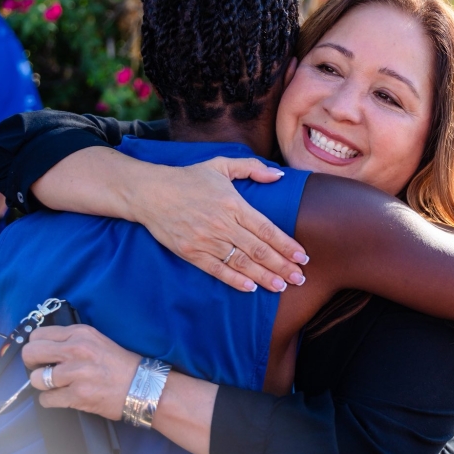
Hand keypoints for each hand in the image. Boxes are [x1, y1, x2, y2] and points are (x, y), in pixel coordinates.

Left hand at [24, 325, 139, 421]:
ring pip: (36, 379)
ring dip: (43, 385)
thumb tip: (44, 348)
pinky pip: (46, 399)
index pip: (39, 335)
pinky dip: (51, 401)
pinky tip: (63, 397)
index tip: (43, 356)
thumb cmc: (120, 365)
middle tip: (43, 371)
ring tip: (57, 386)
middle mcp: (76, 350)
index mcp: (80, 334)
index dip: (37, 347)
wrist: (143, 386)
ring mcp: (76, 373)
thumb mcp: (96, 341)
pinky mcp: (77, 395)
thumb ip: (71, 341)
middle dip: (32, 365)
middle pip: (31, 353)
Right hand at [130, 157, 308, 292]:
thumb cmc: (188, 178)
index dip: (287, 245)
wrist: (151, 193)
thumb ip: (252, 168)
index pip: (267, 229)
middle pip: (259, 250)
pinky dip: (235, 280)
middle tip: (299, 278)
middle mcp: (223, 224)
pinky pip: (217, 270)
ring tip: (281, 286)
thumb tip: (279, 176)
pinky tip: (251, 288)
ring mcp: (206, 240)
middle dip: (282, 265)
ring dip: (264, 276)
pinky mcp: (191, 253)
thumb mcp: (221, 165)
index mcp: (233, 204)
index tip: (302, 257)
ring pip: (242, 263)